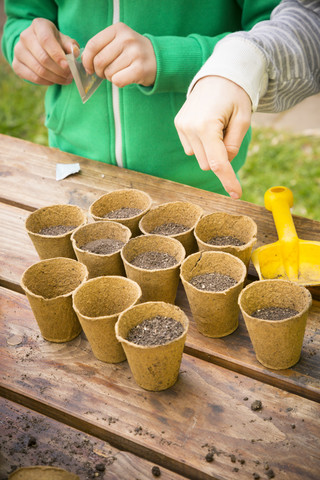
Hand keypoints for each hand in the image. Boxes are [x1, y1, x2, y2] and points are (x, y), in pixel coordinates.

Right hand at [13, 18, 78, 85]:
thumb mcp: (64, 40)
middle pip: (43, 58)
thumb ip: (70, 46)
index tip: (68, 66)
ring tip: (66, 79)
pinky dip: (47, 82)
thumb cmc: (55, 43)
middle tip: (70, 76)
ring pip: (39, 70)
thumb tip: (74, 52)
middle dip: (59, 70)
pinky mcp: (16, 64)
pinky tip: (55, 80)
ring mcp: (18, 50)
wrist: (38, 46)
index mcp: (38, 25)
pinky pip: (34, 78)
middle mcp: (25, 36)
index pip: (46, 40)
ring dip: (56, 78)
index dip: (57, 55)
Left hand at [82, 22, 156, 87]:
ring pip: (108, 73)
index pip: (93, 45)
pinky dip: (118, 83)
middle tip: (104, 73)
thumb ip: (101, 47)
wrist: (158, 59)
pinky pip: (118, 81)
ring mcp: (134, 53)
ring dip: (110, 77)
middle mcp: (127, 39)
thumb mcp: (118, 41)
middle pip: (99, 61)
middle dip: (98, 71)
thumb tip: (84, 63)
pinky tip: (125, 78)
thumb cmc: (132, 52)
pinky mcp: (140, 69)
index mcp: (118, 29)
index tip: (88, 67)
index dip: (86, 60)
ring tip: (119, 73)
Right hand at [174, 76, 251, 198]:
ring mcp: (181, 126)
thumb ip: (234, 144)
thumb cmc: (235, 95)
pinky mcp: (179, 125)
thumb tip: (223, 163)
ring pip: (200, 157)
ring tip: (218, 126)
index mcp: (207, 125)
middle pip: (208, 163)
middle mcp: (189, 127)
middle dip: (221, 158)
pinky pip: (193, 148)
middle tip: (230, 134)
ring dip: (212, 150)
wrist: (217, 74)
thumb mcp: (243, 119)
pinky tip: (208, 126)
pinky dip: (204, 144)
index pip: (218, 162)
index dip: (228, 180)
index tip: (236, 194)